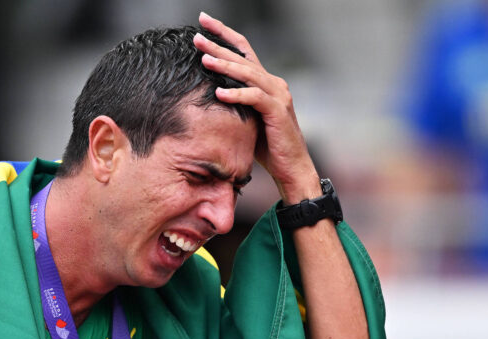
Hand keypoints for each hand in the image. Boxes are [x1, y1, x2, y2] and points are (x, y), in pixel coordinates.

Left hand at [193, 12, 319, 202]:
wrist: (291, 167)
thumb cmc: (266, 146)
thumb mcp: (244, 119)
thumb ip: (232, 103)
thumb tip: (206, 94)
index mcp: (265, 82)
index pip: (243, 51)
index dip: (224, 35)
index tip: (203, 23)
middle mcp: (274, 83)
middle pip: (243, 57)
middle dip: (219, 44)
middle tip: (196, 35)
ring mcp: (278, 95)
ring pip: (248, 74)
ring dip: (225, 65)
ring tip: (203, 58)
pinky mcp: (278, 111)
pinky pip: (255, 98)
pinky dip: (236, 94)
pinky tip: (218, 92)